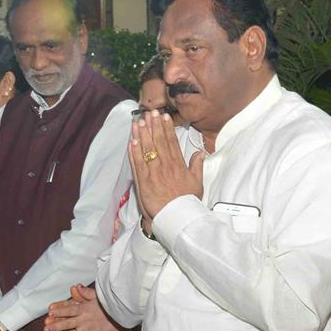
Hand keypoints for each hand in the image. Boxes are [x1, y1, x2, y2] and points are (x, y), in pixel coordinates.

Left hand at [45, 284, 121, 330]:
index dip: (59, 311)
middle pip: (67, 323)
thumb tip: (76, 286)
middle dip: (55, 326)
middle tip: (45, 329)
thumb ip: (86, 293)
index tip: (50, 312)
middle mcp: (85, 320)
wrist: (123, 317)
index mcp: (85, 308)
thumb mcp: (98, 296)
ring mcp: (89, 330)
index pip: (69, 309)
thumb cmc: (110, 305)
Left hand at [128, 110, 202, 224]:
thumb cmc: (187, 202)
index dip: (167, 128)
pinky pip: (137, 164)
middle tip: (150, 113)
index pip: (172, 143)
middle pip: (158, 142)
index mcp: (178, 166)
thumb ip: (197, 166)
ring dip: (142, 135)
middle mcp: (166, 167)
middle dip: (153, 126)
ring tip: (138, 122)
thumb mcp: (197, 183)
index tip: (164, 117)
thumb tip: (199, 153)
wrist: (176, 218)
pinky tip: (131, 141)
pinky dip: (134, 152)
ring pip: (147, 150)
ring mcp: (154, 173)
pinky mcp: (143, 182)